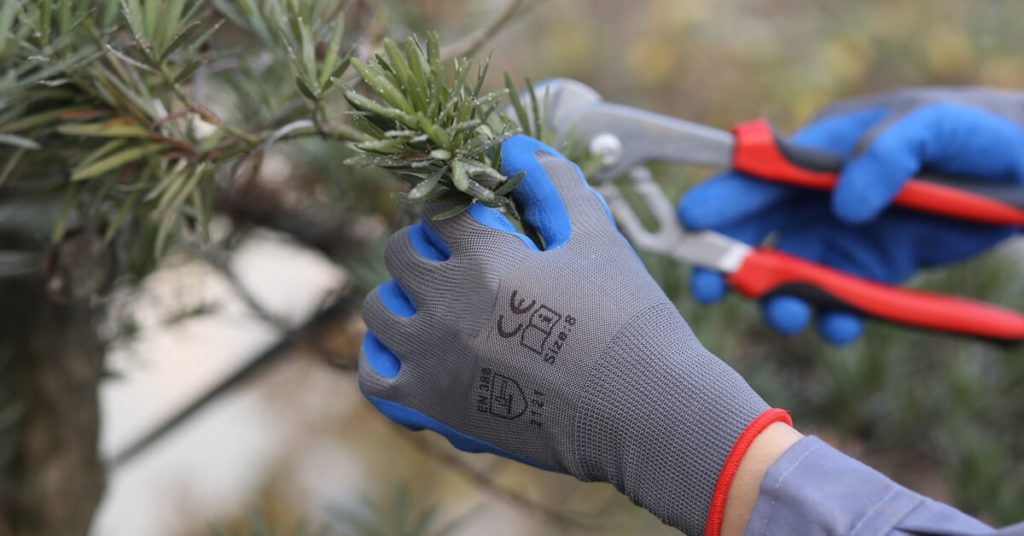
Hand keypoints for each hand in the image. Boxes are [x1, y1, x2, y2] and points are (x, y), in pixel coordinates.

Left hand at [359, 135, 788, 533]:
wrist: (644, 414)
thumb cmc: (628, 321)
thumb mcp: (597, 238)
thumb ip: (554, 185)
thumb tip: (516, 144)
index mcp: (485, 259)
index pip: (439, 209)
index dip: (458, 206)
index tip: (477, 217)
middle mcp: (446, 306)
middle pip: (400, 253)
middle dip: (428, 246)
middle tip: (463, 259)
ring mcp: (433, 360)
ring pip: (379, 310)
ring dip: (403, 298)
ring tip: (440, 304)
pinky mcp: (434, 408)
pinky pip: (375, 377)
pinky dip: (387, 359)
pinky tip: (417, 352)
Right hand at [678, 88, 1023, 343]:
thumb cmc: (976, 134)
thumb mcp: (934, 126)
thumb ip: (887, 152)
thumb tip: (845, 206)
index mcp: (823, 153)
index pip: (758, 174)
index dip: (721, 196)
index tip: (690, 220)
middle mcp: (822, 198)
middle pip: (758, 229)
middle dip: (727, 258)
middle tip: (709, 286)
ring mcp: (845, 237)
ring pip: (790, 273)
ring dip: (777, 296)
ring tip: (785, 313)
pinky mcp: (872, 271)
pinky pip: (838, 301)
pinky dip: (831, 318)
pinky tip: (838, 324)